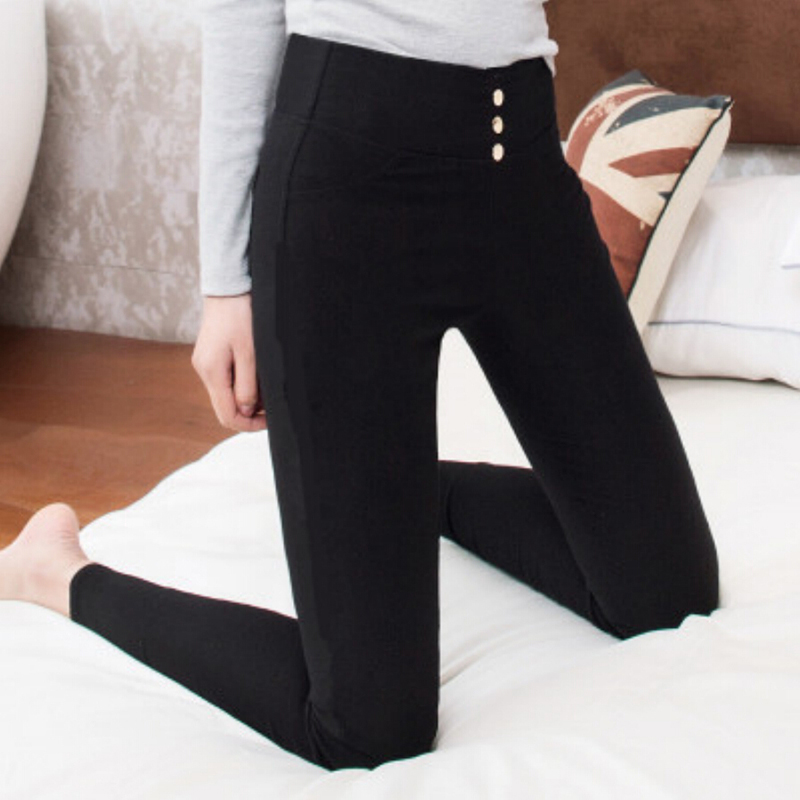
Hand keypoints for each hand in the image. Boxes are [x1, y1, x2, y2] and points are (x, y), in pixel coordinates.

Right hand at [191, 293, 265, 431]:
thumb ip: (248, 385)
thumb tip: (246, 411)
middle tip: (271, 407)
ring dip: (246, 399)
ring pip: (225, 396)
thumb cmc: (241, 316)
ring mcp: (205, 365)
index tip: (270, 420)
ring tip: (266, 388)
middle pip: (224, 408)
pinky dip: (241, 385)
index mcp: (212, 372)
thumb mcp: (250, 353)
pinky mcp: (210, 358)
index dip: (249, 425)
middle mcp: (204, 371)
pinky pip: (225, 382)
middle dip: (249, 414)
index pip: (227, 415)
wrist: (229, 289)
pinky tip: (256, 376)